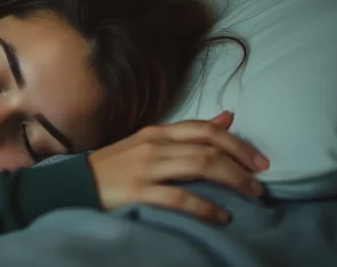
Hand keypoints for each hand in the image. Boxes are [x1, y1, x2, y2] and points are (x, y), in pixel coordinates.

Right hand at [87, 111, 268, 223]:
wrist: (75, 184)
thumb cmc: (114, 166)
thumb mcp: (150, 144)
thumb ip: (188, 134)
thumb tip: (227, 118)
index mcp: (158, 132)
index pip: (205, 129)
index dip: (237, 143)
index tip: (260, 161)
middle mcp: (155, 145)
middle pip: (209, 148)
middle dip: (242, 164)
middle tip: (262, 182)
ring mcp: (146, 167)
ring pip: (200, 167)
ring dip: (232, 181)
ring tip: (251, 196)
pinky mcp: (138, 191)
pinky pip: (179, 197)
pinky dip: (205, 208)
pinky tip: (221, 217)